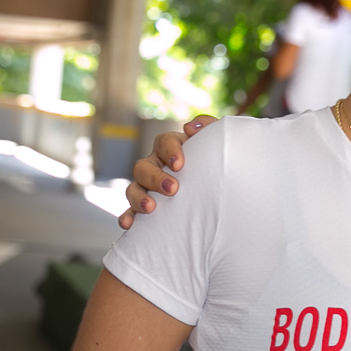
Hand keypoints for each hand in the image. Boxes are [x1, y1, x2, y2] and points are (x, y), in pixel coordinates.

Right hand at [118, 115, 216, 229]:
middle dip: (155, 178)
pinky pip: (131, 210)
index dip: (169, 152)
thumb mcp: (217, 141)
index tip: (179, 164)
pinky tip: (128, 224)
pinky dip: (128, 216)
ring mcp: (148, 186)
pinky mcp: (145, 206)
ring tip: (150, 208)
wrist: (222, 186)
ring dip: (138, 197)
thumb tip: (190, 128)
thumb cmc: (216, 160)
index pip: (164, 142)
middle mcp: (156, 165)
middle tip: (172, 189)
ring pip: (133, 188)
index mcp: (172, 147)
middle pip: (144, 166)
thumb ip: (208, 126)